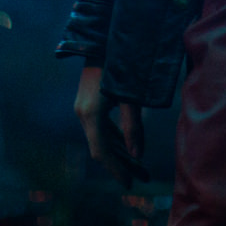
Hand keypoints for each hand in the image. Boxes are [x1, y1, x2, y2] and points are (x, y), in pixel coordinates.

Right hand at [74, 65, 148, 185]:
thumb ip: (133, 126)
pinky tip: (128, 145)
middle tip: (142, 177)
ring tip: (140, 165)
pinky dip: (114, 139)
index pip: (102, 152)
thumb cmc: (119, 66)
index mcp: (91, 115)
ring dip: (119, 151)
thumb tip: (137, 155)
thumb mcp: (130, 97)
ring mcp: (83, 109)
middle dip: (122, 164)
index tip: (129, 184)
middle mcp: (82, 114)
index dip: (116, 169)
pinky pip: (100, 128)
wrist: (98, 41)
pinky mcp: (87, 103)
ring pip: (101, 138)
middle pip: (102, 148)